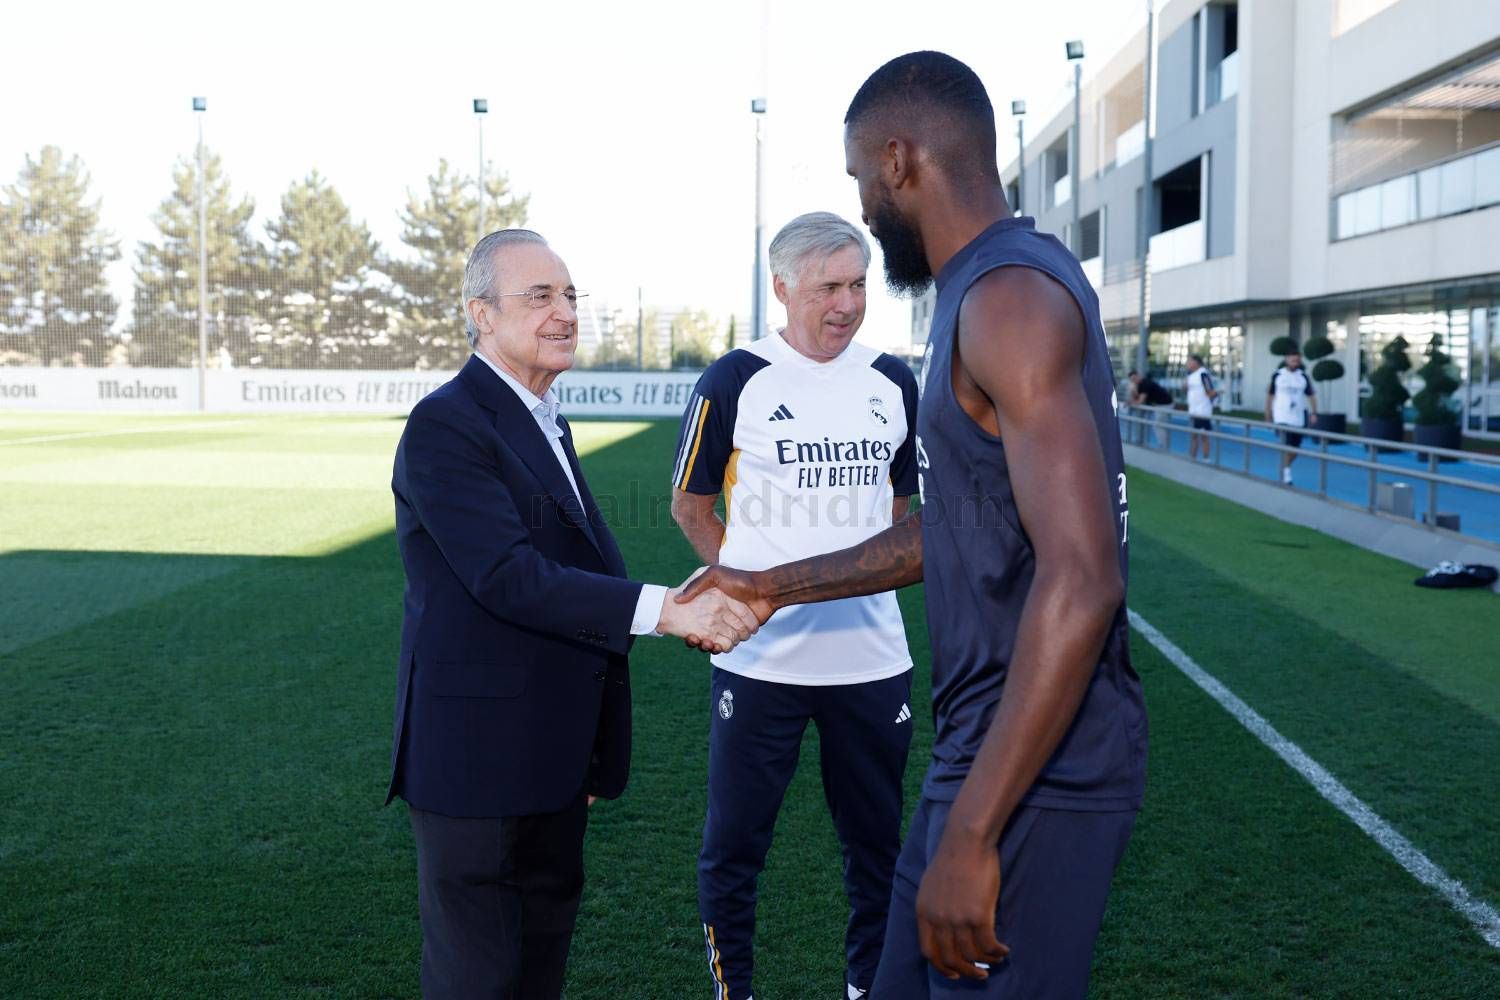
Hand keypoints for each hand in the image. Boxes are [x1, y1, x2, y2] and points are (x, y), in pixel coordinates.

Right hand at [656, 579, 759, 653]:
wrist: (766, 590)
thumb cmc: (741, 580)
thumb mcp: (714, 574)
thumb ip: (697, 584)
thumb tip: (678, 599)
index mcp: (710, 603)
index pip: (693, 618)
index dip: (687, 625)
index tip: (684, 629)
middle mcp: (717, 614)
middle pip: (701, 632)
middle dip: (695, 638)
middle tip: (692, 638)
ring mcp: (726, 624)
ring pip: (711, 641)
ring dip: (706, 645)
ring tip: (703, 642)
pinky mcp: (737, 634)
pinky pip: (724, 645)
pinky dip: (719, 648)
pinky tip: (714, 645)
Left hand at [915, 825, 1008, 979]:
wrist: (966, 840)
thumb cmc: (953, 858)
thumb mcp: (931, 886)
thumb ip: (934, 908)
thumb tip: (944, 929)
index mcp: (924, 912)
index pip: (928, 951)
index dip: (942, 967)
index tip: (955, 973)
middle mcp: (938, 919)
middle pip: (950, 959)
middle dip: (966, 972)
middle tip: (979, 975)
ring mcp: (958, 919)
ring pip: (971, 955)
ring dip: (985, 962)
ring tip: (996, 960)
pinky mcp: (979, 915)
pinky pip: (988, 945)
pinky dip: (997, 952)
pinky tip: (1004, 950)